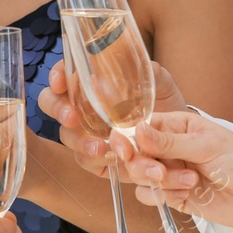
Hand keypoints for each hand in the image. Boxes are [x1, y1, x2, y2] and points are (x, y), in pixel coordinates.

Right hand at [38, 59, 188, 177]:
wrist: (180, 133)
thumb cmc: (164, 99)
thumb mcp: (158, 80)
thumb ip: (142, 72)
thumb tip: (113, 77)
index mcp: (90, 82)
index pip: (64, 73)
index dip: (57, 75)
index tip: (61, 82)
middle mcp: (82, 106)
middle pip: (52, 104)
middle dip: (58, 109)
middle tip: (72, 117)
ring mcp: (86, 133)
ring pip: (68, 136)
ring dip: (80, 141)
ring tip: (100, 147)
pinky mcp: (96, 158)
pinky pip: (86, 160)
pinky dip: (95, 160)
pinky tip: (112, 158)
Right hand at [113, 111, 232, 231]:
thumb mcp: (208, 146)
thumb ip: (171, 142)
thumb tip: (138, 130)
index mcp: (178, 126)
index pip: (141, 127)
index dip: (127, 138)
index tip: (125, 150)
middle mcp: (170, 148)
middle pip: (134, 154)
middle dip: (142, 164)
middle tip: (159, 171)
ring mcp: (171, 172)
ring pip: (140, 177)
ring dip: (159, 181)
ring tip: (190, 182)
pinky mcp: (174, 195)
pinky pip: (151, 196)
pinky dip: (162, 197)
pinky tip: (186, 194)